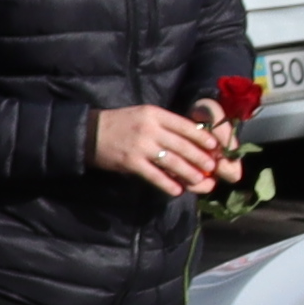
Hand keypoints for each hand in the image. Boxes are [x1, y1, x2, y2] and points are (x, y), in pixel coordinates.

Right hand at [91, 103, 232, 196]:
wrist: (89, 133)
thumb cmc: (119, 123)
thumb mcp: (143, 115)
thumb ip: (164, 125)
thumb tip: (189, 139)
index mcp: (155, 114)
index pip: (185, 126)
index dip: (202, 137)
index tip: (214, 146)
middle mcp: (150, 129)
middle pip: (182, 145)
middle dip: (200, 157)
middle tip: (212, 167)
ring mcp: (141, 146)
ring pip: (172, 161)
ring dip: (188, 173)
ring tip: (199, 181)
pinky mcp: (131, 162)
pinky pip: (154, 175)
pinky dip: (167, 184)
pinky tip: (177, 190)